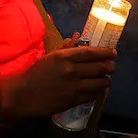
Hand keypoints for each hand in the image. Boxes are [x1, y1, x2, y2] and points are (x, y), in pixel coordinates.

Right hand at [0, 45, 116, 119]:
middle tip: (113, 66)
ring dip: (106, 80)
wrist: (23, 95)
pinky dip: (98, 92)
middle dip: (110, 66)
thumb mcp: (50, 57)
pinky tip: (99, 90)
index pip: (91, 53)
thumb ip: (65, 47)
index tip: (113, 52)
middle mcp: (72, 70)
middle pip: (99, 67)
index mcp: (65, 57)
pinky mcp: (73, 100)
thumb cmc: (36, 73)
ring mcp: (74, 86)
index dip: (105, 52)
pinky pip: (92, 95)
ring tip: (107, 79)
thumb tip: (77, 36)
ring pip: (99, 83)